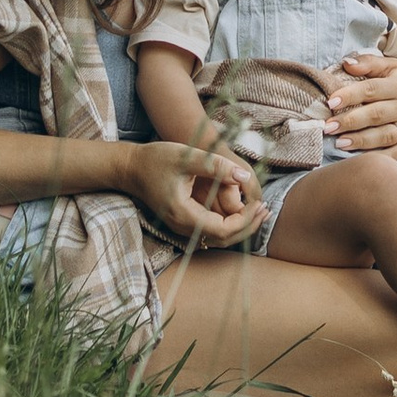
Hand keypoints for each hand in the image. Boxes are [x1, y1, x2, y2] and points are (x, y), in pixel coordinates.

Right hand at [126, 136, 260, 242]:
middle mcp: (183, 227)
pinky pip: (210, 231)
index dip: (245, 220)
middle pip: (223, 240)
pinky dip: (229, 225)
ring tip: (259, 212)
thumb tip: (245, 177)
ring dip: (240, 228)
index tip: (259, 203)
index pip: (223, 230)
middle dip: (248, 227)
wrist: (130, 168)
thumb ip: (216, 166)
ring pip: (217, 238)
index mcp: (184, 215)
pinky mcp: (182, 221)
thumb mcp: (187, 156)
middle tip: (267, 210)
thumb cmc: (156, 159)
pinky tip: (241, 211)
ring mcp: (181, 226)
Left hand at [323, 51, 396, 162]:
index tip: (331, 102)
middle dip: (350, 121)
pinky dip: (382, 158)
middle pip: (376, 115)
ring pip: (385, 136)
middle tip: (328, 127)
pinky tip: (363, 160)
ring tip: (340, 144)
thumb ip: (369, 63)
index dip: (350, 95)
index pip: (371, 90)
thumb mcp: (393, 65)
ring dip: (362, 141)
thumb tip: (345, 63)